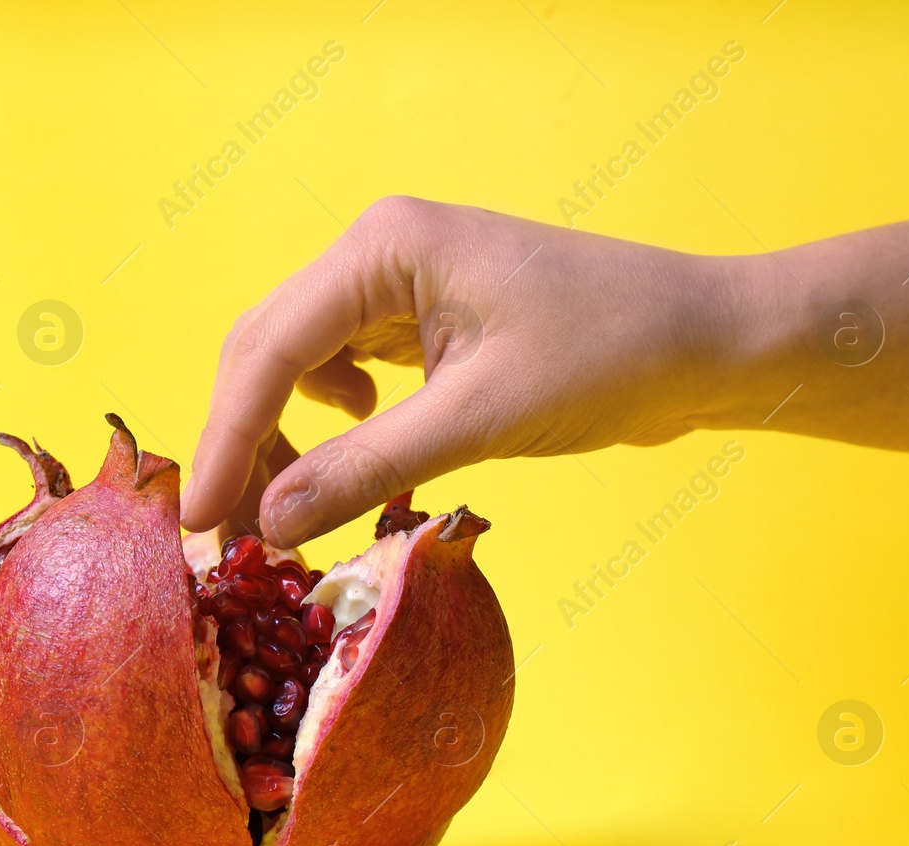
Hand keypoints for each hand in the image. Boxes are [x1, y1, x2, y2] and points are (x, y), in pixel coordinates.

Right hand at [180, 196, 736, 545]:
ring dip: (282, 435)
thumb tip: (270, 523)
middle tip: (230, 535)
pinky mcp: (424, 318)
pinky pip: (344, 369)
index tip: (201, 520)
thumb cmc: (613, 355)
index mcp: (386, 246)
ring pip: (299, 363)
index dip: (227, 438)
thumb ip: (370, 467)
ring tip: (287, 509)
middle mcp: (380, 251)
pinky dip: (329, 421)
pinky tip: (357, 443)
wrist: (707, 340)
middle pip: (269, 350)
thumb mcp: (483, 418)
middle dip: (245, 440)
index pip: (272, 348)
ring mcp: (401, 282)